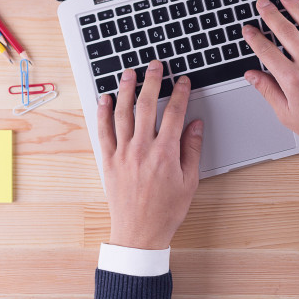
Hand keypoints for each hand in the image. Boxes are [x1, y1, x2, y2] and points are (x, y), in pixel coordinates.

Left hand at [96, 61, 203, 249]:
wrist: (139, 233)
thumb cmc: (167, 210)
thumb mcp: (190, 181)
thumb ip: (192, 149)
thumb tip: (195, 124)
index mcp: (165, 153)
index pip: (174, 113)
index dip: (180, 93)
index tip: (183, 80)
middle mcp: (142, 149)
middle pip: (146, 106)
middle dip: (152, 81)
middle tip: (155, 65)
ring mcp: (122, 154)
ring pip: (122, 113)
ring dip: (126, 89)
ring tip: (129, 72)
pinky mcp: (108, 161)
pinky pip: (103, 132)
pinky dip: (103, 113)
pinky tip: (105, 98)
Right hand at [242, 0, 298, 156]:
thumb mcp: (287, 115)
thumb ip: (268, 91)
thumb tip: (252, 75)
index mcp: (292, 80)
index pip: (267, 51)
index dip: (254, 38)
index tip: (247, 29)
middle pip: (286, 31)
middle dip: (271, 14)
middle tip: (262, 3)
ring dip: (296, 7)